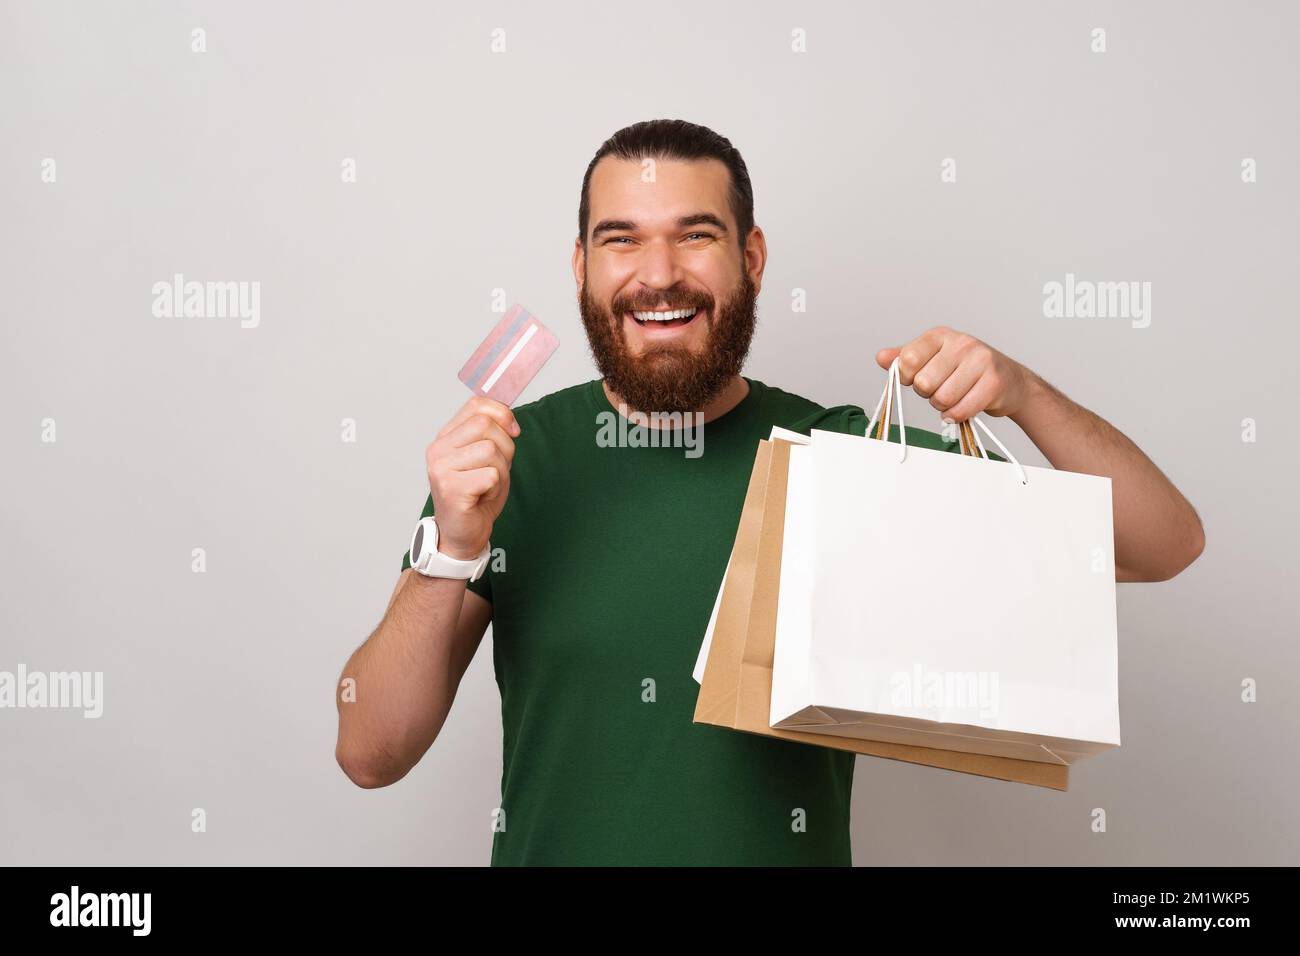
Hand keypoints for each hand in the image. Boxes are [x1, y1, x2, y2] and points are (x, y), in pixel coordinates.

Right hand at [425, 397, 518, 559]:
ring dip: (501, 471)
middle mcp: (438, 449)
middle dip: (505, 447)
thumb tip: (509, 418)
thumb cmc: (477, 496)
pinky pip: (491, 475)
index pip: (476, 405)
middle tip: (498, 469)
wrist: (462, 534)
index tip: (513, 432)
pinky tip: (483, 497)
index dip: (502, 414)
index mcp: (446, 437)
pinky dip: (496, 488)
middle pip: (485, 424)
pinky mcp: (450, 488)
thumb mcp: (487, 458)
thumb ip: (492, 434)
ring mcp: (441, 468)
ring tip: (488, 486)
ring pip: (490, 450)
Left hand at [876, 327, 1033, 421]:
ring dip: (943, 406)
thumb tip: (881, 358)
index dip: (907, 377)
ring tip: (954, 397)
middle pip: (923, 383)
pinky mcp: (994, 383)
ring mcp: (981, 361)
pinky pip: (960, 410)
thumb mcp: (933, 359)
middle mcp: (962, 343)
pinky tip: (962, 408)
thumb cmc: (965, 371)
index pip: (907, 359)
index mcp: (940, 335)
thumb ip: (905, 358)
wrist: (1010, 382)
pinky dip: (956, 416)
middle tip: (941, 389)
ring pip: (941, 399)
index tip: (918, 378)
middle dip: (928, 394)